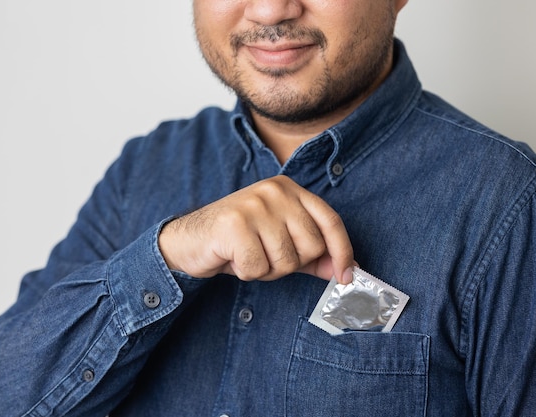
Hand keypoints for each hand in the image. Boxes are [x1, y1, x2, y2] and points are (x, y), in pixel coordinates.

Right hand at [158, 175, 353, 283]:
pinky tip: (232, 258)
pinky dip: (246, 273)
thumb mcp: (280, 243)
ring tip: (247, 255)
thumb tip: (347, 269)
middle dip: (290, 264)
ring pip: (285, 261)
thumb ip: (313, 255)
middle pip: (311, 246)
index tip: (346, 276)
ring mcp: (254, 205)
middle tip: (265, 256)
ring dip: (266, 270)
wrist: (188, 240)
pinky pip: (258, 267)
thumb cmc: (238, 241)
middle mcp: (274, 191)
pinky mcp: (234, 224)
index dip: (342, 251)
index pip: (330, 220)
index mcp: (289, 189)